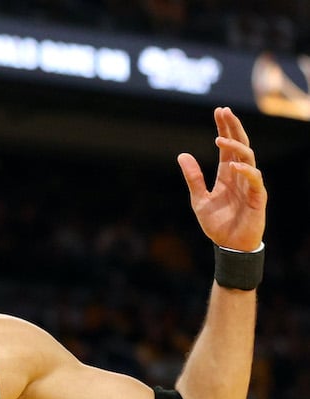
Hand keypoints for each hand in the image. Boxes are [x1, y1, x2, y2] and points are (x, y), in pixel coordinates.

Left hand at [178, 107, 266, 251]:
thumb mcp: (199, 199)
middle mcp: (240, 175)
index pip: (227, 146)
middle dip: (232, 128)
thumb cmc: (217, 223)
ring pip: (248, 158)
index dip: (224, 128)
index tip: (219, 111)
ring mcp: (250, 184)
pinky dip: (245, 171)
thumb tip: (182, 155)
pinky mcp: (257, 197)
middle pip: (240, 145)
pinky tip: (234, 165)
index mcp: (226, 174)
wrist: (229, 245)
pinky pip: (254, 180)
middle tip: (224, 111)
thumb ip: (193, 178)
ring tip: (219, 139)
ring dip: (235, 147)